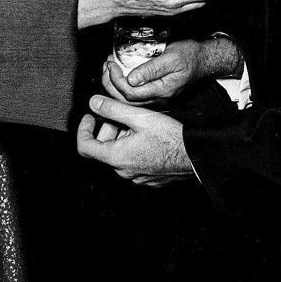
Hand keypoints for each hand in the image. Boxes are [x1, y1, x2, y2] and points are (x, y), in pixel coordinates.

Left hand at [76, 95, 192, 185]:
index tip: (91, 116)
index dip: (84, 129)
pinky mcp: (148, 178)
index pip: (85, 147)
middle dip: (108, 128)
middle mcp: (124, 171)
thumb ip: (113, 108)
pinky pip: (132, 162)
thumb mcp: (139, 116)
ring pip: (118, 154)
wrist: (196, 155)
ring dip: (121, 137)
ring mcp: (136, 177)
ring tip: (138, 122)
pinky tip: (147, 136)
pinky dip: (132, 147)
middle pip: (103, 149)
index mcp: (117, 157)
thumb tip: (93, 102)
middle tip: (121, 113)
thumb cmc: (171, 137)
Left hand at [104, 37, 242, 103]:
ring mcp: (157, 96)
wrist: (204, 59)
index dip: (116, 80)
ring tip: (109, 68)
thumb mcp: (171, 57)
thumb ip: (152, 69)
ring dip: (114, 85)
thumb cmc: (190, 56)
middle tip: (106, 66)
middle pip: (126, 100)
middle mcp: (158, 97)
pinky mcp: (155, 92)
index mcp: (162, 90)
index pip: (131, 93)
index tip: (111, 64)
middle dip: (110, 84)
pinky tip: (118, 72)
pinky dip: (122, 84)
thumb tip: (130, 78)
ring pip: (128, 99)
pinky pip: (134, 94)